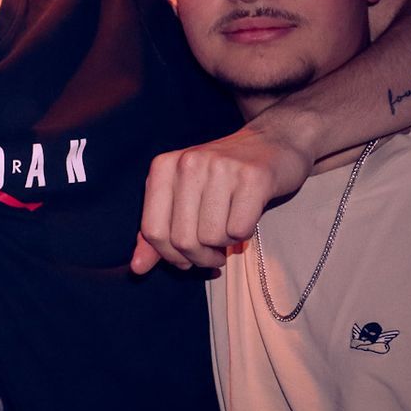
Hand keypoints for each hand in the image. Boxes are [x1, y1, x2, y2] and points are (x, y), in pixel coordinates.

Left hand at [131, 119, 313, 272]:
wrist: (273, 141)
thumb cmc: (222, 177)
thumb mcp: (182, 197)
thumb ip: (157, 232)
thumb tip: (138, 268)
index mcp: (163, 167)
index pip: (153, 231)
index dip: (169, 256)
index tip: (186, 260)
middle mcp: (188, 163)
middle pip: (182, 240)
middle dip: (199, 258)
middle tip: (213, 255)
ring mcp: (221, 168)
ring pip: (211, 238)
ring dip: (223, 247)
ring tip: (230, 232)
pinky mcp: (253, 177)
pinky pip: (239, 230)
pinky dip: (243, 236)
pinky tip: (246, 221)